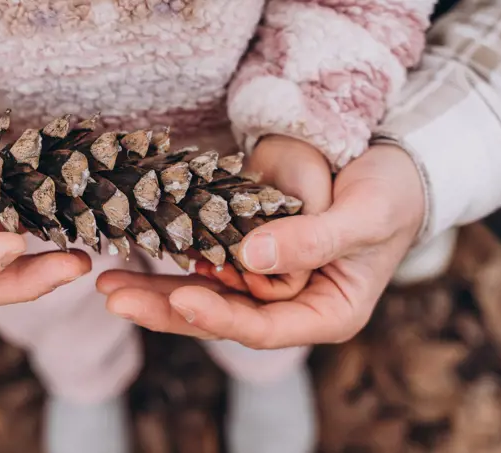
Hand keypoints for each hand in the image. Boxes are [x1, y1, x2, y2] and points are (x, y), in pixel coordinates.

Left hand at [98, 143, 424, 348]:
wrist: (389, 167)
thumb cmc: (392, 196)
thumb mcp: (364, 216)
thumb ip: (314, 241)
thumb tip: (251, 257)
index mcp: (325, 313)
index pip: (265, 329)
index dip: (221, 318)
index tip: (180, 298)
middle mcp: (290, 305)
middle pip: (222, 316)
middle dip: (167, 309)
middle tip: (115, 297)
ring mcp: (268, 280)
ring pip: (206, 292)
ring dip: (157, 287)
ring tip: (109, 283)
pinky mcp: (252, 252)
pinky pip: (208, 261)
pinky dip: (175, 258)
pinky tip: (138, 253)